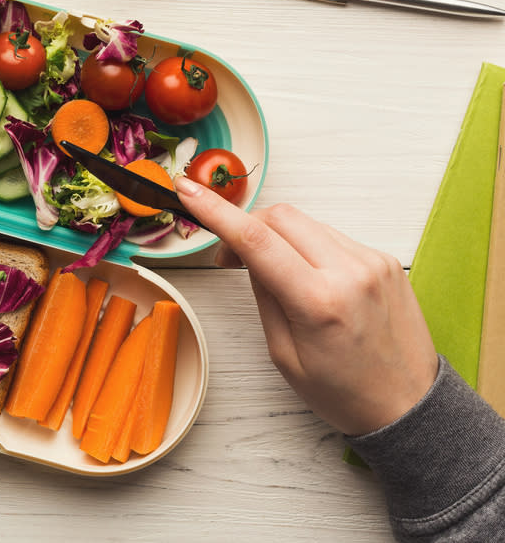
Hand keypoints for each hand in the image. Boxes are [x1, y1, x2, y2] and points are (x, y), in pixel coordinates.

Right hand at [174, 176, 437, 436]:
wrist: (410, 406)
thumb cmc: (344, 393)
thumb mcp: (285, 355)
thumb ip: (264, 296)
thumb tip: (248, 254)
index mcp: (319, 303)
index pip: (256, 239)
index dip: (215, 210)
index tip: (187, 190)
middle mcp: (350, 273)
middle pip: (280, 217)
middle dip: (246, 225)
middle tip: (229, 257)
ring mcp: (373, 262)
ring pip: (306, 222)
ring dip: (278, 237)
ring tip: (274, 273)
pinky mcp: (385, 261)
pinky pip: (332, 236)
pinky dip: (308, 247)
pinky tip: (308, 277)